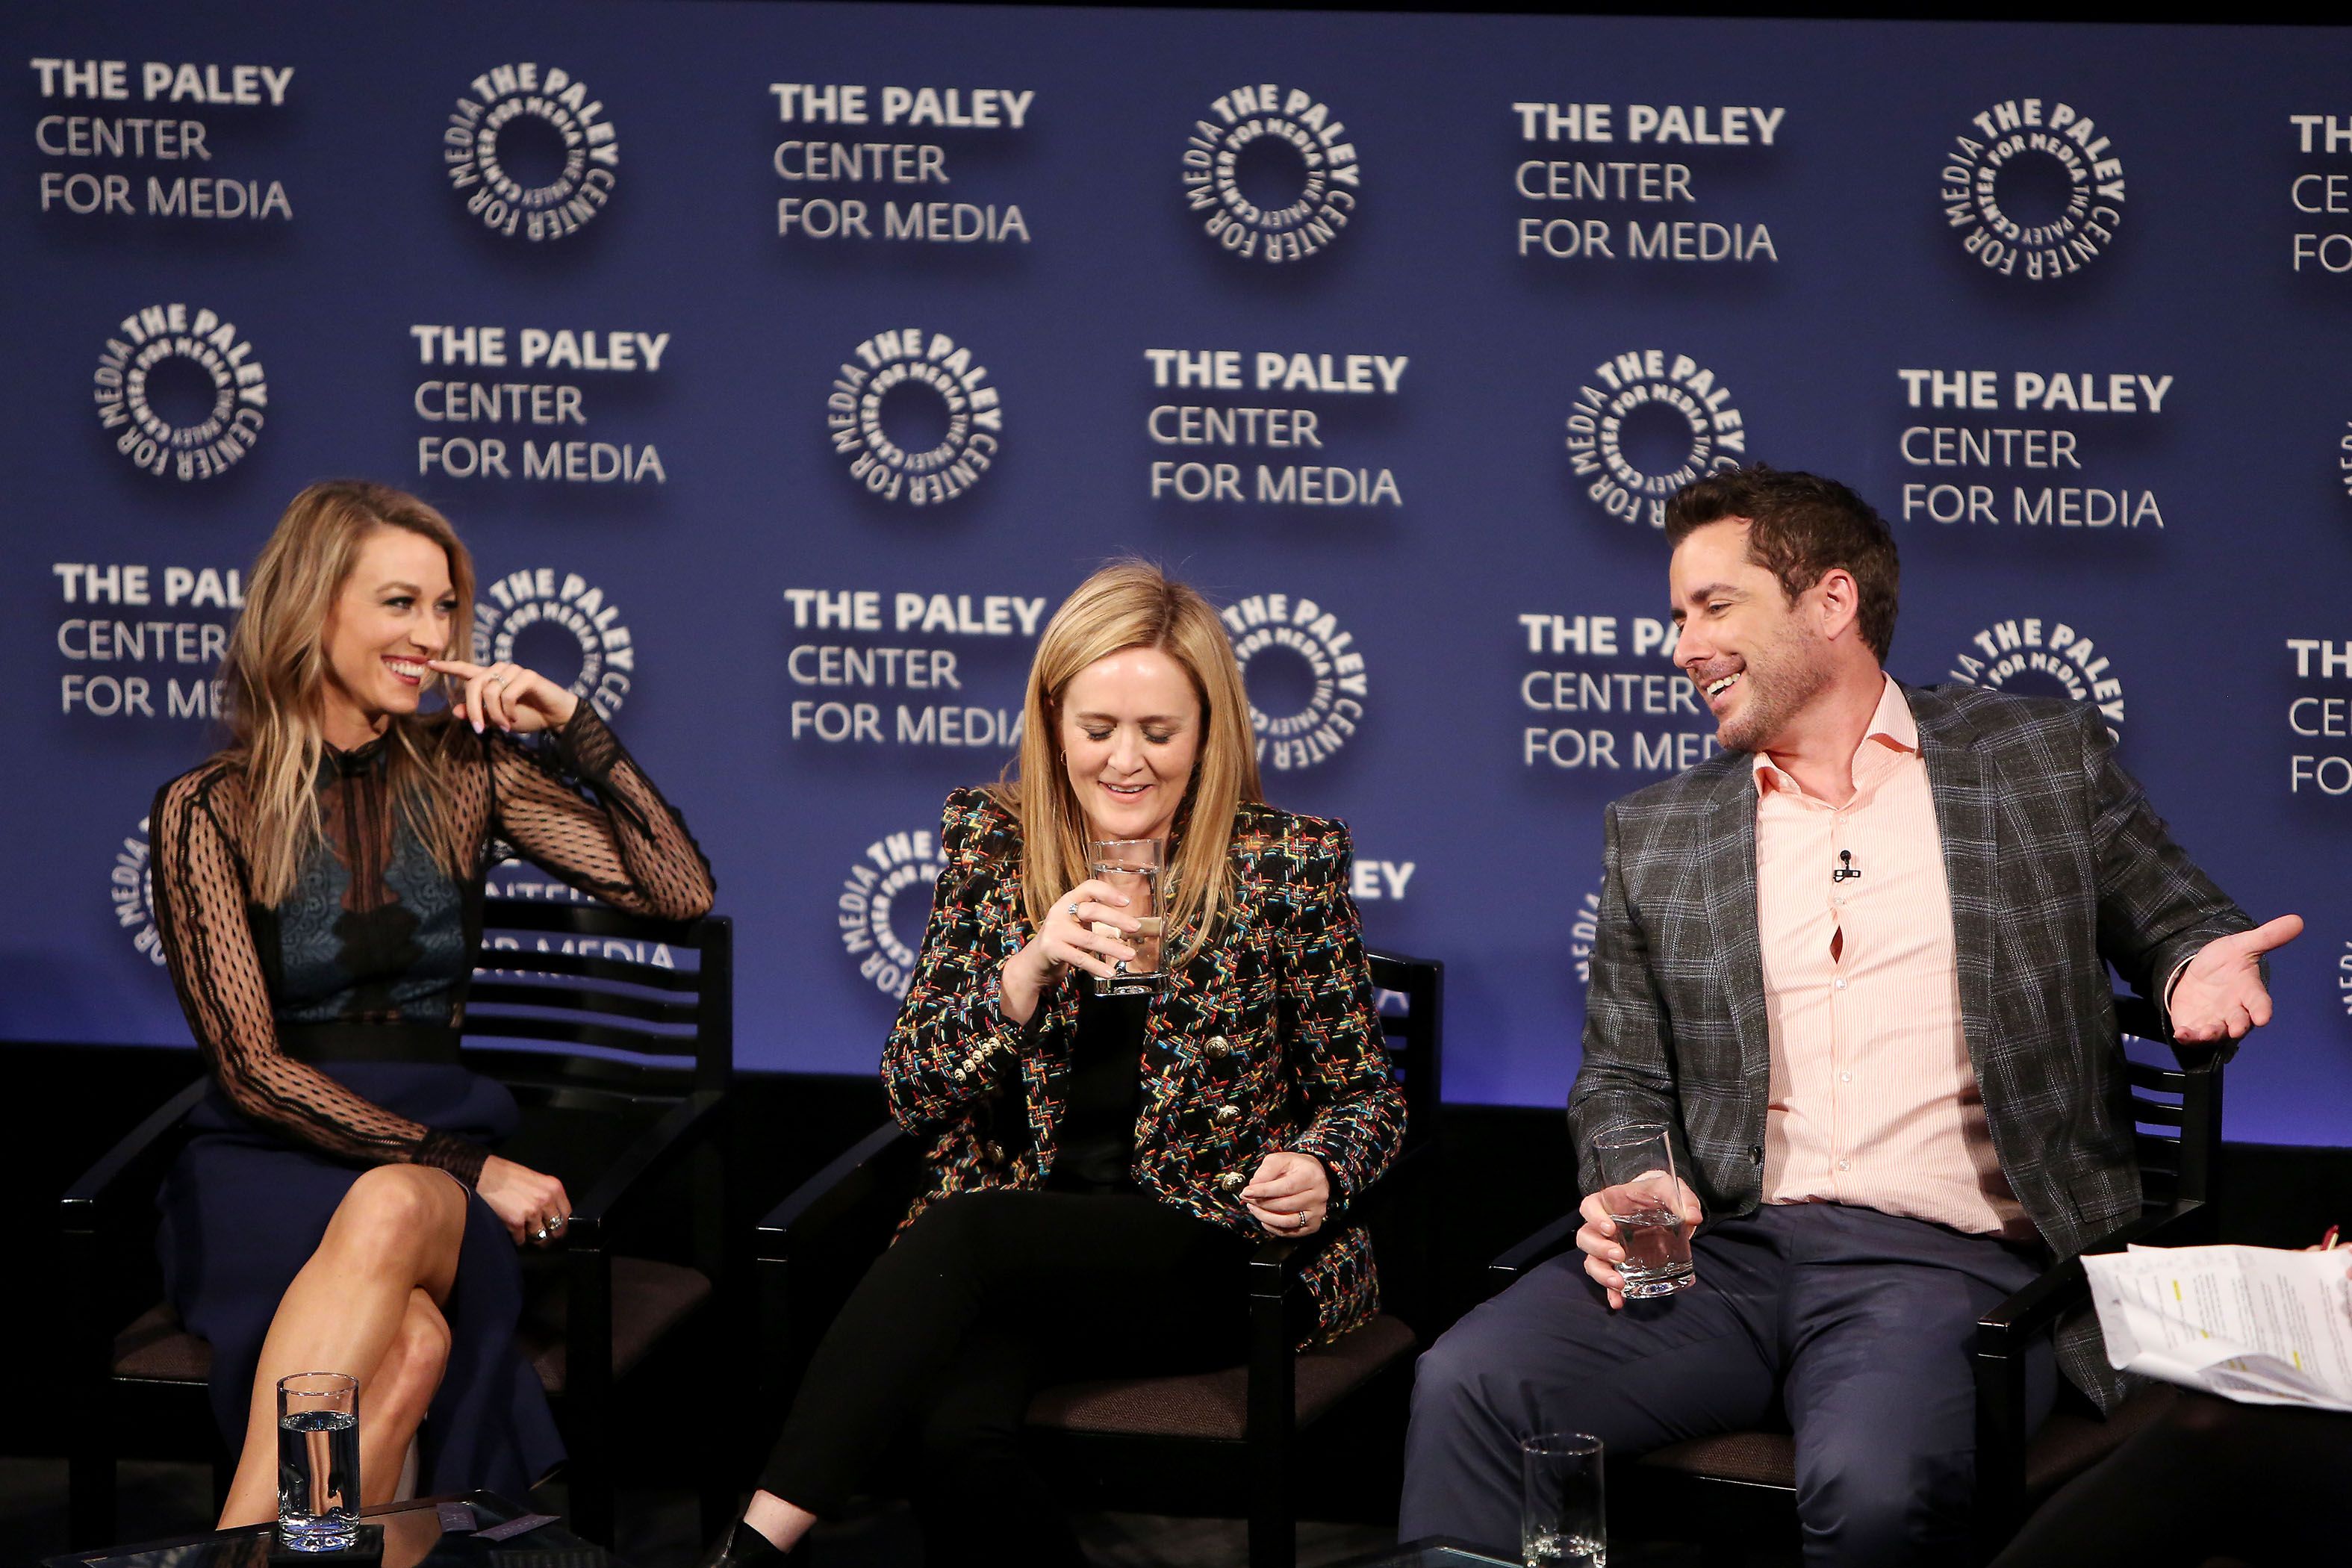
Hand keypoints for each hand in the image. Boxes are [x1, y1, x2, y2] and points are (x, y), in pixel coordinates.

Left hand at [425, 658, 579, 736]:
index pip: (466, 670)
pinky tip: (514, 718)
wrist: (556, 717)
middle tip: (479, 729)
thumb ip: (479, 714)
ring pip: (489, 690)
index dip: (448, 667)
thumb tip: (455, 711)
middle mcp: (501, 671)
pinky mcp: (528, 676)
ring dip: (494, 714)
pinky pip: (507, 694)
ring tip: (505, 726)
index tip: (430, 664)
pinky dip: (508, 710)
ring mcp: (515, 671)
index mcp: (492, 679)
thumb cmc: (528, 716)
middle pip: (474, 684)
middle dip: (474, 709)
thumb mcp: (498, 720)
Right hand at [476, 1154, 571, 1246]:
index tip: (556, 1230)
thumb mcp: (535, 1180)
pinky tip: (511, 1229)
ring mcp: (532, 1212)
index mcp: (554, 1188)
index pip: (567, 1214)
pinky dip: (516, 1238)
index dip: (561, 1224)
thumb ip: (547, 1196)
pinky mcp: (516, 1222)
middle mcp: (546, 1200)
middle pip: (556, 1229)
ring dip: (531, 1237)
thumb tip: (552, 1215)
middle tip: (541, 1237)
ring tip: (523, 1231)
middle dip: (549, 1235)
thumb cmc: (506, 1175)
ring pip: (539, 1236)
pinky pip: (521, 1240)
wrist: (482, 1174)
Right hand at [999, 878, 1139, 1024]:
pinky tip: (1110, 972)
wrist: (1034, 961)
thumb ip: (1096, 920)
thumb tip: (1129, 926)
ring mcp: (1054, 930)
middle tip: (1136, 928)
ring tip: (1130, 955)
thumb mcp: (1077, 924)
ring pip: (1089, 939)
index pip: (1089, 888)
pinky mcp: (1051, 949)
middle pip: (1092, 911)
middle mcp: (1060, 911)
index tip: (1127, 901)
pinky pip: (1080, 958)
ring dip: (1112, 948)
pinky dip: (1097, 966)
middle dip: (1117, 919)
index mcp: (1069, 901)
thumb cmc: (1062, 940)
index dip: (1108, 892)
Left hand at [1243, 1150, 1330, 1236]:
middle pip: (1285, 1205)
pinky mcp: (1313, 1225)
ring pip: (1287, 1222)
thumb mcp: (1280, 1160)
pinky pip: (1290, 1232)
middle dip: (1261, 1203)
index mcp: (1311, 1175)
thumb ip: (1266, 1171)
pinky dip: (1274, 1227)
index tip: (1247, 1192)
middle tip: (1247, 1198)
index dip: (1264, 1191)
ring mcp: (1317, 1212)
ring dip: (1265, 1217)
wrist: (1314, 1175)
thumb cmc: (1296, 1167)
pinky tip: (1265, 1219)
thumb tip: (1253, 1186)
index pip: (1286, 1187)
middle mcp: (1318, 1195)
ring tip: (1253, 1207)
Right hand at [1576, 1176, 1701, 1310]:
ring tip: (1620, 1283)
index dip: (1594, 1218)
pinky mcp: (1619, 1265)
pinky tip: (1619, 1302)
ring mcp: (1608, 1247)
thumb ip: (1683, 1199)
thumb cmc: (1658, 1193)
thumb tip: (1693, 1218)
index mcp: (1610, 1203)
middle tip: (1620, 1256)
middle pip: (1586, 1238)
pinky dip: (1611, 1293)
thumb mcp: (1671, 1189)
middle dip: (1599, 1250)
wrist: (1659, 1203)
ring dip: (1601, 1274)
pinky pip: (1608, 1280)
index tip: (1610, 1229)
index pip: (1589, 1207)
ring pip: (1591, 1260)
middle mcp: (1603, 1227)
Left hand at [2169, 914, 2302, 1042]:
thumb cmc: (2225, 962)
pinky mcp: (2194, 1026)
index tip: (2263, 1017)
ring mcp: (2214, 1021)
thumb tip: (2297, 920)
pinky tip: (2181, 1034)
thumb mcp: (2241, 945)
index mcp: (2248, 992)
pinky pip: (2192, 1036)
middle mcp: (2234, 1011)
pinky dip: (2188, 1037)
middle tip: (2237, 1029)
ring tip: (2204, 1033)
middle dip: (2238, 1026)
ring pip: (2216, 1033)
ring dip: (2210, 1034)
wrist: (2197, 973)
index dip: (2262, 1010)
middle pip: (2239, 1022)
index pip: (2259, 1002)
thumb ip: (2266, 936)